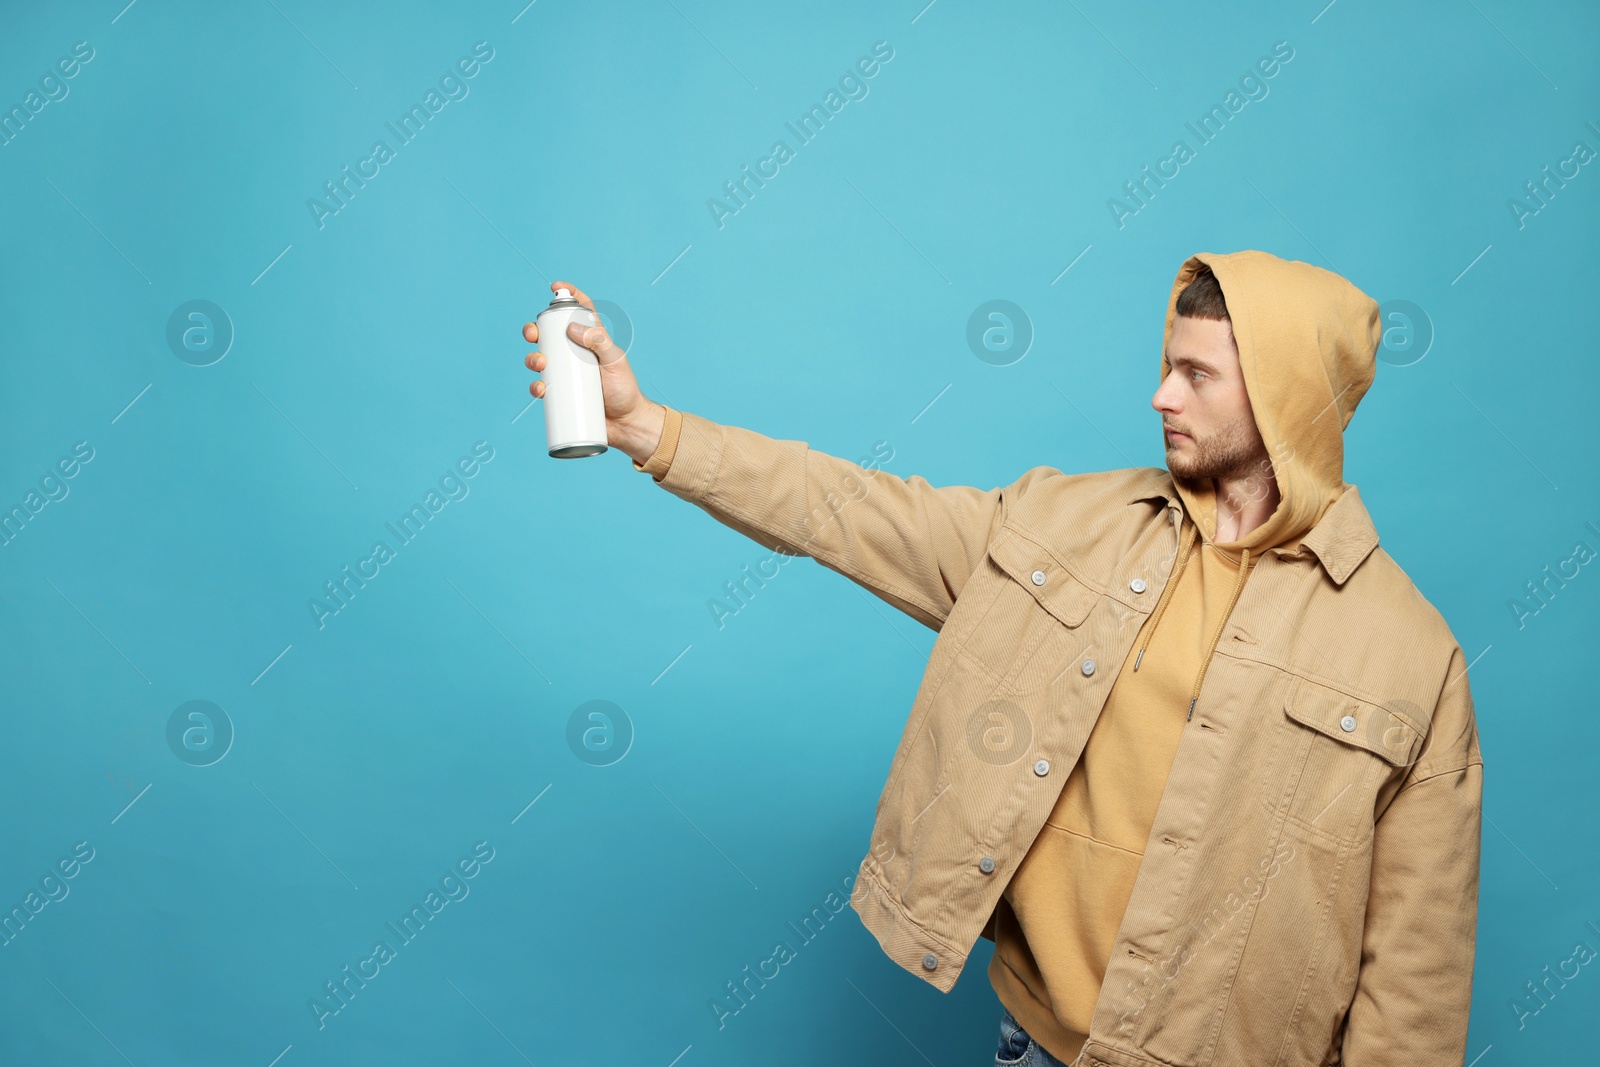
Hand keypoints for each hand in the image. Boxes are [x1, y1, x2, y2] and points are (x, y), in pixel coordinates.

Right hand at [522, 281, 664, 463]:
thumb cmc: (623, 388)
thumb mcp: (615, 361)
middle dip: (534, 329)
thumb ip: (599, 341)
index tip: (555, 287)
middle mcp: (575, 353)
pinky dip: (536, 386)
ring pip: (539, 358)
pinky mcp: (561, 393)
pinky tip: (540, 388)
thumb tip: (572, 328)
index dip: (568, 295)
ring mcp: (566, 373)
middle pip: (549, 334)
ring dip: (532, 357)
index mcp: (590, 339)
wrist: (625, 423)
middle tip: (533, 334)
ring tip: (540, 364)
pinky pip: (541, 386)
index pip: (579, 310)